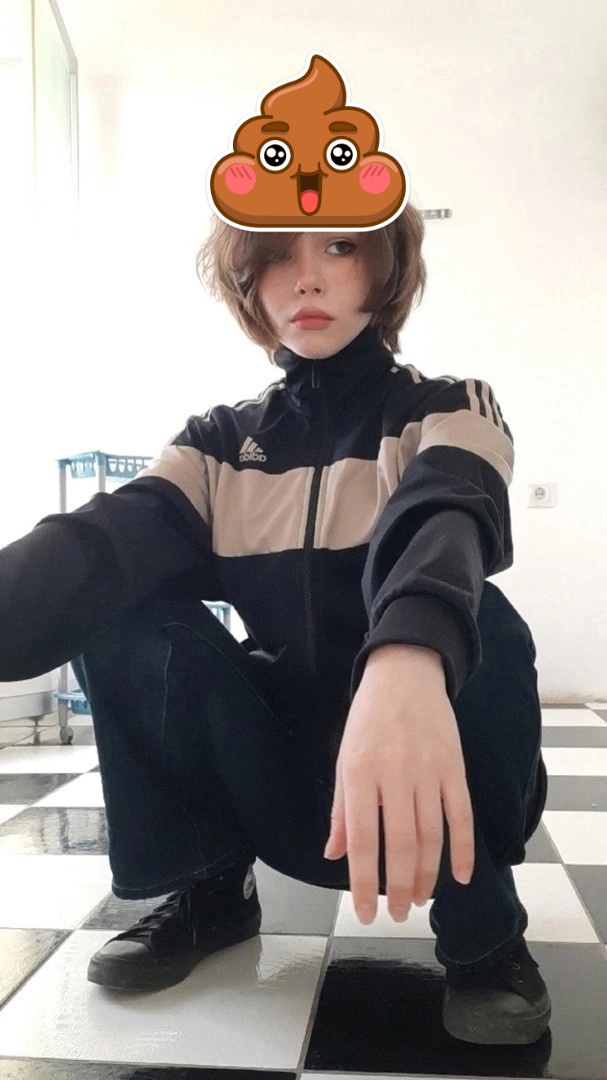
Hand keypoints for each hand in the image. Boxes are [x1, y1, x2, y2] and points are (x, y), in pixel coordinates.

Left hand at [324, 644, 474, 922]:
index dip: (364, 883)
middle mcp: (395, 774)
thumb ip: (341, 810)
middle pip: (402, 844)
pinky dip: (464, 848)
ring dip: (428, 874)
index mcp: (360, 774)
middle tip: (399, 914)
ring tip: (420, 898)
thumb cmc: (367, 719)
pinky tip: (460, 876)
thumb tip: (334, 856)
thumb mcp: (344, 759)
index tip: (365, 915)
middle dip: (401, 887)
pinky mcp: (455, 766)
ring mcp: (429, 770)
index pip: (364, 840)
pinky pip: (462, 815)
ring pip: (432, 835)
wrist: (405, 673)